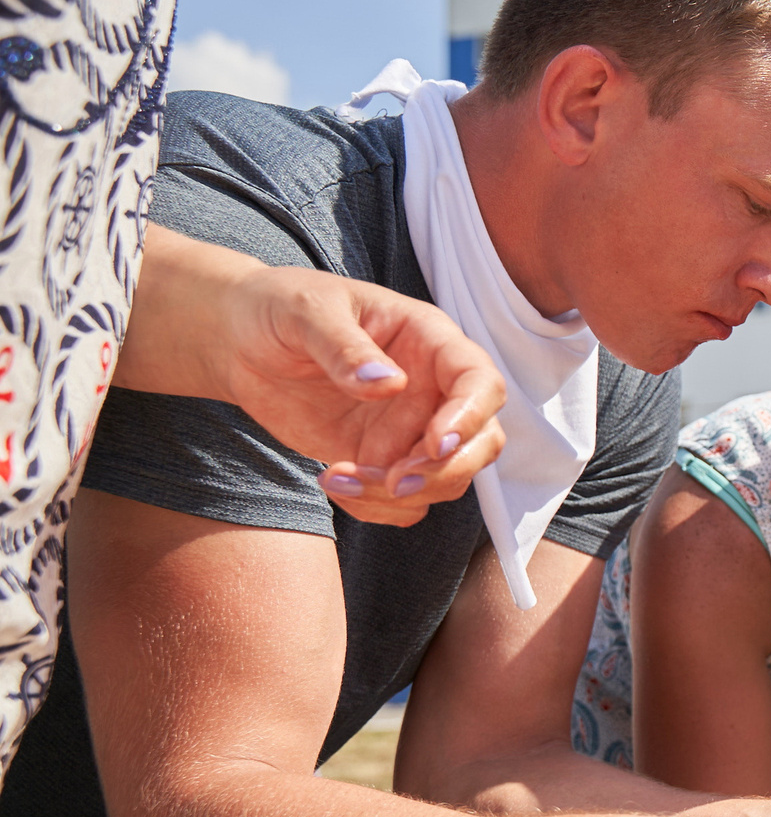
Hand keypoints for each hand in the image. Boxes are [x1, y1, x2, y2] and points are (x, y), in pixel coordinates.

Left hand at [123, 230, 507, 526]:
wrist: (242, 341)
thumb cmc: (279, 308)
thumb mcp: (305, 312)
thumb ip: (344, 346)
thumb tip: (389, 383)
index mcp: (428, 341)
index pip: (480, 383)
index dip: (471, 418)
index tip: (432, 445)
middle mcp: (432, 389)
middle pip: (481, 442)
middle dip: (445, 471)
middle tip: (393, 481)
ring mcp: (410, 428)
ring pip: (446, 479)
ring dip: (400, 495)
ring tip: (335, 476)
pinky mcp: (383, 459)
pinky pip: (405, 502)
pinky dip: (376, 508)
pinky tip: (330, 480)